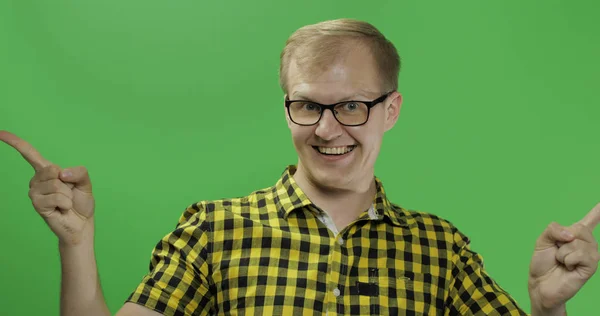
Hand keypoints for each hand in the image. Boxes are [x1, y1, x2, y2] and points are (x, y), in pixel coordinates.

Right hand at [0, 130, 94, 245]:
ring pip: (56, 185)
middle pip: (52, 170)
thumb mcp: (85, 182)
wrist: (81, 223)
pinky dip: (65, 203)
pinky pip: (56, 198)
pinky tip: (63, 208)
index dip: (15, 142)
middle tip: (69, 192)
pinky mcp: (37, 205)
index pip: (29, 154)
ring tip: (66, 202)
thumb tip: (61, 174)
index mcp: (47, 171)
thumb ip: (79, 172)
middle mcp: (37, 180)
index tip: (0, 133)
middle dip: (68, 182)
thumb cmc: (81, 202)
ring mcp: (35, 193)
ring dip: (67, 195)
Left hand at [528, 203, 599, 311]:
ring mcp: (591, 254)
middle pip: (579, 228)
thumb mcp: (542, 240)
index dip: (598, 211)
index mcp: (575, 235)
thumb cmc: (543, 263)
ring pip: (577, 242)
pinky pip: (579, 254)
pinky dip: (568, 260)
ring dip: (562, 252)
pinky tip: (568, 267)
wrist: (540, 284)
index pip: (590, 220)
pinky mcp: (591, 266)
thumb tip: (571, 235)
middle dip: (561, 239)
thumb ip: (553, 229)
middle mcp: (586, 243)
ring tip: (562, 262)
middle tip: (558, 253)